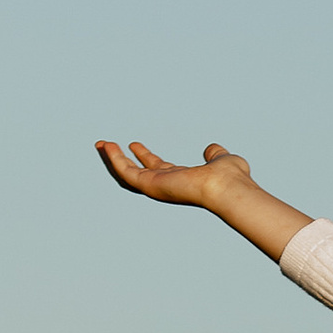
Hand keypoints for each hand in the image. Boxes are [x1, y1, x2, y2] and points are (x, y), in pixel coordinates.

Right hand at [95, 135, 253, 209]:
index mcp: (182, 180)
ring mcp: (158, 188)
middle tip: (107, 145)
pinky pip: (126, 173)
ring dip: (113, 160)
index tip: (134, 145)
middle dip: (121, 159)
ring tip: (102, 144)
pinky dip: (115, 160)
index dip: (145, 157)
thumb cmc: (230, 178)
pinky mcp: (150, 186)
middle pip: (138, 173)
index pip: (158, 169)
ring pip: (127, 175)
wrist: (227, 187)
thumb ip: (215, 155)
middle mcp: (167, 186)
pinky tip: (108, 146)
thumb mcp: (221, 159)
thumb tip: (213, 149)